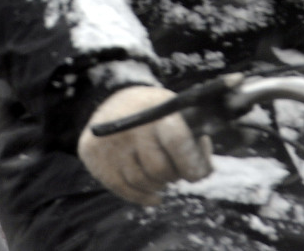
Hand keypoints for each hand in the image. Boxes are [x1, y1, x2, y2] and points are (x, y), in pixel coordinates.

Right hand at [77, 85, 211, 204]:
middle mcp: (133, 125)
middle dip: (172, 175)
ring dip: (157, 185)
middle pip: (159, 168)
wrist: (111, 105)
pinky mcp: (97, 159)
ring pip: (143, 182)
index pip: (177, 141)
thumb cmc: (154, 114)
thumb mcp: (173, 112)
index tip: (195, 173)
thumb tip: (205, 168)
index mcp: (158, 110)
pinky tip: (154, 195)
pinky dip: (144, 197)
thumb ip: (193, 136)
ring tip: (161, 176)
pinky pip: (126, 191)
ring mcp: (113, 143)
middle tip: (175, 171)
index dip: (190, 164)